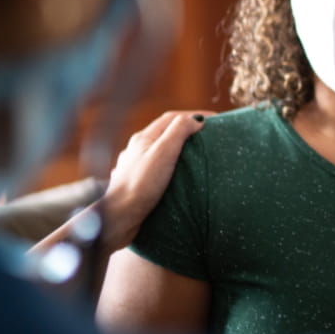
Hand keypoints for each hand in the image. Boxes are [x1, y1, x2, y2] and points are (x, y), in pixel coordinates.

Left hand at [99, 110, 211, 251]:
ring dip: (177, 148)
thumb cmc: (141, 185)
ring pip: (159, 151)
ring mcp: (134, 167)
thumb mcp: (163, 153)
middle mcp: (136, 150)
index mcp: (143, 138)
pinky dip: (168, 166)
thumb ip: (178, 132)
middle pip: (165, 133)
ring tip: (194, 155)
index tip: (215, 120)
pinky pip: (155, 168)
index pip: (172, 118)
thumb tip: (196, 120)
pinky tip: (173, 175)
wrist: (118, 218)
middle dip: (186, 130)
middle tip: (207, 136)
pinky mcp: (135, 184)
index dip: (194, 115)